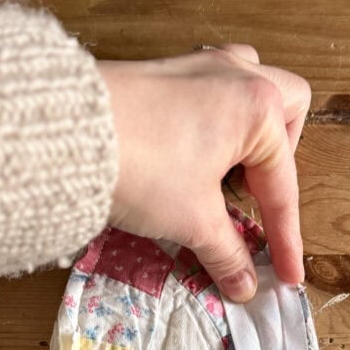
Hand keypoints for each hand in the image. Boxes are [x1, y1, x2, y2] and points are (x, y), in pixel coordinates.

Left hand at [97, 44, 310, 300]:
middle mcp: (233, 75)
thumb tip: (244, 284)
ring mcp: (196, 66)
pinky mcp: (162, 72)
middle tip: (254, 195)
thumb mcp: (192, 220)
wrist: (63, 133)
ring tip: (227, 168)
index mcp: (256, 108)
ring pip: (248, 83)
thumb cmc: (140, 167)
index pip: (281, 184)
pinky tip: (189, 153)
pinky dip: (213, 119)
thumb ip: (226, 253)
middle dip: (281, 154)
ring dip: (250, 126)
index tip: (286, 275)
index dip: (284, 238)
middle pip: (285, 105)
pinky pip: (208, 88)